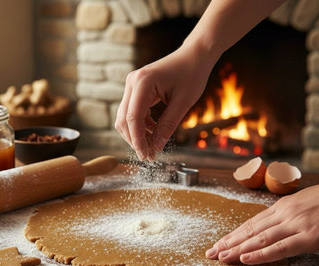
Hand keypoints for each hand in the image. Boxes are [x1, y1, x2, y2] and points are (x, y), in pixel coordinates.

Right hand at [114, 44, 215, 160]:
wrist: (194, 55)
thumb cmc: (192, 74)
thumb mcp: (183, 103)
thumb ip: (168, 125)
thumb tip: (157, 147)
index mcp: (142, 82)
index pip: (133, 118)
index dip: (138, 140)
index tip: (146, 156)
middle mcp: (132, 82)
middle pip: (124, 119)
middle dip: (135, 140)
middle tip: (149, 156)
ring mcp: (132, 84)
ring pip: (125, 117)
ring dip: (136, 134)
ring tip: (152, 146)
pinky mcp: (135, 88)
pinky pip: (132, 111)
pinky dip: (140, 125)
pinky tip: (153, 132)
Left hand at [206, 183, 318, 263]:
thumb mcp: (302, 204)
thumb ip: (285, 215)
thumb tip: (268, 226)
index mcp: (281, 207)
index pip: (250, 223)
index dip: (233, 235)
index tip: (218, 243)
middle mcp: (284, 214)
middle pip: (249, 231)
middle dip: (228, 243)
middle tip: (210, 253)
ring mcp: (296, 225)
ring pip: (259, 239)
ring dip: (237, 249)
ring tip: (220, 257)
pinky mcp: (309, 237)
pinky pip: (280, 248)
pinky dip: (261, 254)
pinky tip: (245, 258)